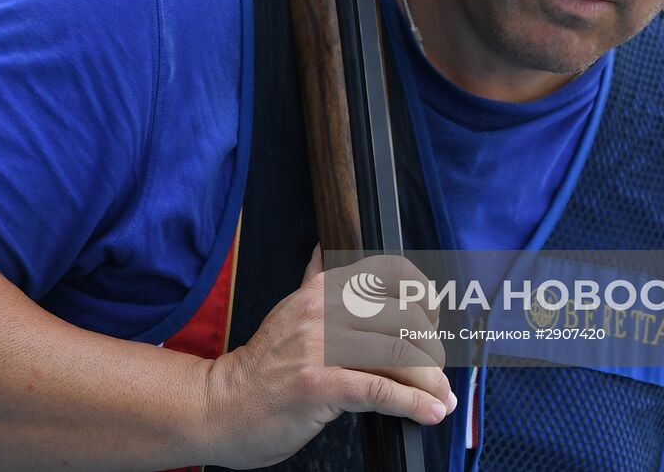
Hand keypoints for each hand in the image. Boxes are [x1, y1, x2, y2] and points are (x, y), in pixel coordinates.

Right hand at [201, 246, 455, 468]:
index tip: (434, 322)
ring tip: (441, 400)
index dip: (424, 296)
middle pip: (405, 320)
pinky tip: (430, 413)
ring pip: (399, 355)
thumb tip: (323, 250)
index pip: (391, 273)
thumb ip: (314, 282)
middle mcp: (324, 310)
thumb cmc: (263, 368)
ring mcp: (320, 346)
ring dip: (430, 383)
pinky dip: (414, 404)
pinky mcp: (319, 384)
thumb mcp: (289, 312)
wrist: (222, 406)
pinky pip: (380, 390)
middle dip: (432, 352)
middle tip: (439, 377)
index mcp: (322, 290)